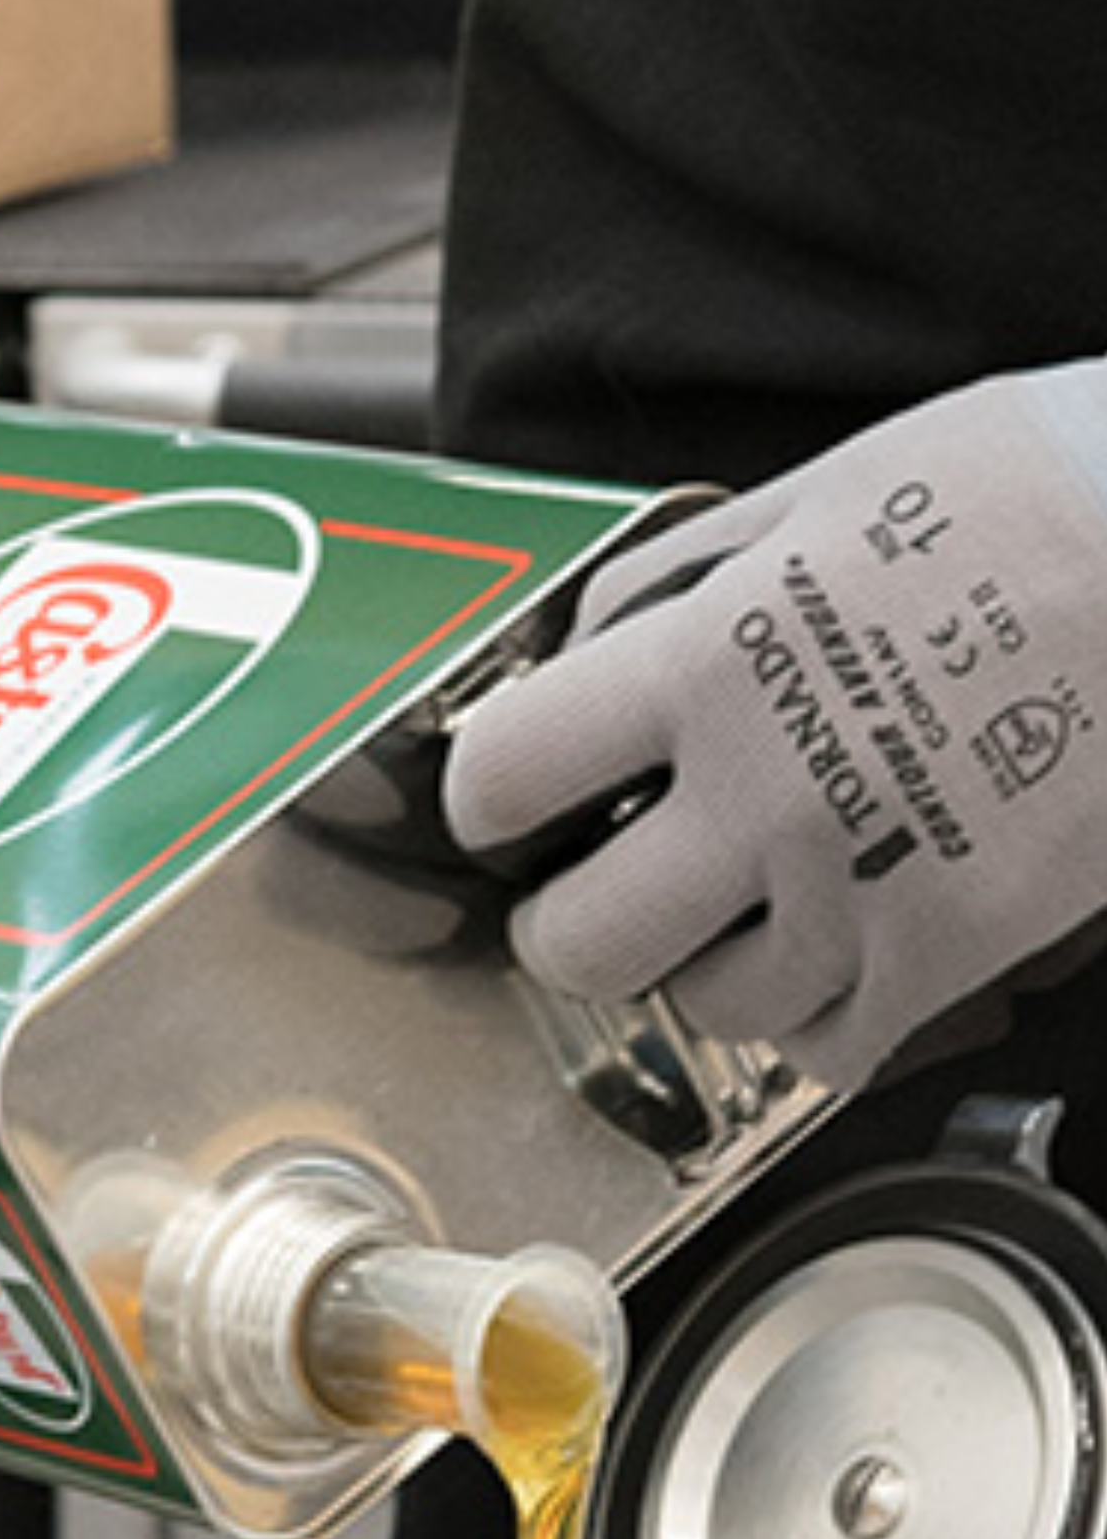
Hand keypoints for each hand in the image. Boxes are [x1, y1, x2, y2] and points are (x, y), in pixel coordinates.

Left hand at [442, 364, 1106, 1090]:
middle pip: (578, 943)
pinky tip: (836, 943)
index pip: (507, 774)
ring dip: (707, 963)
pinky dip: (816, 1017)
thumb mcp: (828, 491)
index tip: (510, 798)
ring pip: (707, 1007)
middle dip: (569, 921)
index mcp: (714, 660)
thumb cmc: (1046, 489)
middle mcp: (769, 793)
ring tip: (751, 897)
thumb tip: (588, 649)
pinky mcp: (954, 954)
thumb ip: (689, 582)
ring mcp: (861, 889)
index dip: (491, 793)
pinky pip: (828, 1050)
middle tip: (596, 887)